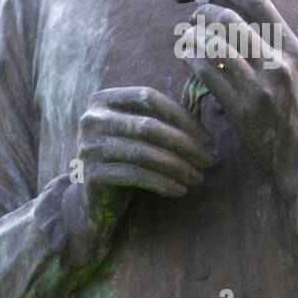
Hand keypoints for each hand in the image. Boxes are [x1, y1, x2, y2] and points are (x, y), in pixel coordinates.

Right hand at [75, 86, 216, 232]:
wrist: (94, 199)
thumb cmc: (126, 160)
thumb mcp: (138, 134)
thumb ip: (162, 119)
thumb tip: (205, 115)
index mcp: (104, 100)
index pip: (149, 98)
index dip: (181, 116)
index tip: (206, 138)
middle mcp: (92, 119)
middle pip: (148, 125)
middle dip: (185, 144)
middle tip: (209, 161)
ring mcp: (88, 146)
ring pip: (143, 152)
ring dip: (177, 166)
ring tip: (198, 178)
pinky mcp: (90, 175)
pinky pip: (133, 176)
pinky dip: (161, 182)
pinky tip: (180, 190)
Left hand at [186, 0, 297, 198]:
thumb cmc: (294, 111)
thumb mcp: (294, 70)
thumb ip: (271, 44)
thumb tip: (233, 12)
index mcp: (294, 49)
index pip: (259, 3)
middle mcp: (280, 64)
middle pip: (231, 20)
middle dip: (206, 12)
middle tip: (194, 16)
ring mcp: (261, 87)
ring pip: (215, 46)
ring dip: (193, 36)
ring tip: (186, 35)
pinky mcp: (242, 109)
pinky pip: (207, 73)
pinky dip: (191, 59)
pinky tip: (185, 56)